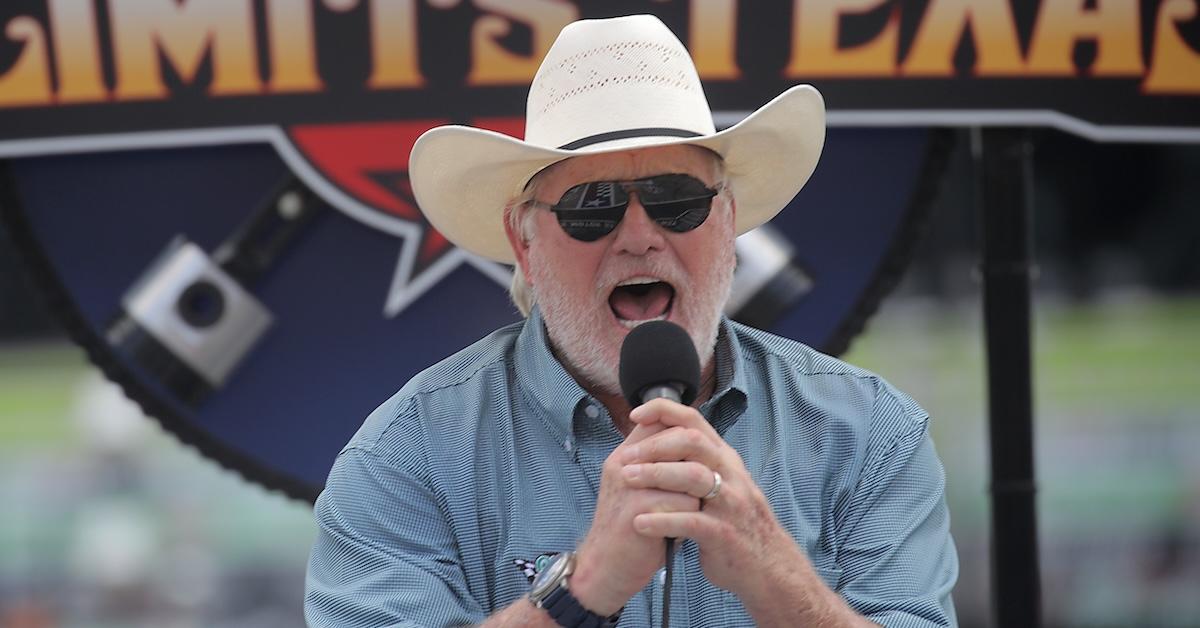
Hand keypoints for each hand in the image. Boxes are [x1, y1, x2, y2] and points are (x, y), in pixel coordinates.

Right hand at [569, 418, 700, 615]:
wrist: (605, 568)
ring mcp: (630, 483)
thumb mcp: (637, 488)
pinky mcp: (640, 507)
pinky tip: (677, 530)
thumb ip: (657, 465)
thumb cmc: (629, 529)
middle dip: (695, 467)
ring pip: (689, 473)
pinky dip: (690, 517)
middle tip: (692, 493)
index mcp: (624, 454)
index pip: (661, 422)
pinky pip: (686, 501)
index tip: (694, 461)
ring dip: (694, 495)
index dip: (685, 436)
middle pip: (679, 442)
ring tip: (683, 513)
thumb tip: (693, 445)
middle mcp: (625, 462)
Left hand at [619, 398, 804, 595]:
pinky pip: (690, 521)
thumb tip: (660, 439)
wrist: (767, 565)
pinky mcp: (724, 533)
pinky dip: (662, 519)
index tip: (636, 414)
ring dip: (655, 475)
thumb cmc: (735, 522)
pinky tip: (639, 523)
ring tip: (626, 480)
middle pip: (692, 443)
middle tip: (626, 458)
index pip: (694, 421)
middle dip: (654, 446)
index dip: (663, 411)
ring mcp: (730, 503)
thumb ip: (698, 463)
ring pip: (693, 476)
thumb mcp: (723, 484)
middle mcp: (730, 474)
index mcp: (724, 459)